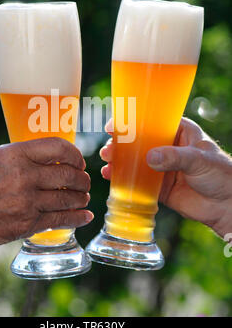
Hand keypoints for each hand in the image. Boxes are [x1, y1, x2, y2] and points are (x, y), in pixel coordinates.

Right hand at [0, 138, 91, 257]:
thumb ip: (23, 156)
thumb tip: (50, 157)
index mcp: (15, 154)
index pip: (58, 148)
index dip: (75, 155)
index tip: (79, 161)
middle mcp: (24, 175)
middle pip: (68, 175)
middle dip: (82, 179)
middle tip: (84, 182)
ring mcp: (27, 200)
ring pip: (68, 198)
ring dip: (81, 198)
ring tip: (83, 198)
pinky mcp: (29, 222)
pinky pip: (62, 219)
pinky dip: (78, 218)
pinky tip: (85, 216)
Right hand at [100, 117, 231, 238]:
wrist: (227, 206)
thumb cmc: (222, 174)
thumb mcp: (199, 159)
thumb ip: (175, 157)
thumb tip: (150, 158)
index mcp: (178, 132)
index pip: (151, 121)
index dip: (131, 120)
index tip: (114, 125)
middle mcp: (166, 147)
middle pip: (137, 141)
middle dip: (119, 143)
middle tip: (109, 149)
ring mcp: (160, 167)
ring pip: (133, 160)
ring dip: (117, 160)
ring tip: (107, 163)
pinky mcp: (157, 186)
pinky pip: (136, 180)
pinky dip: (122, 179)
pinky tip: (110, 177)